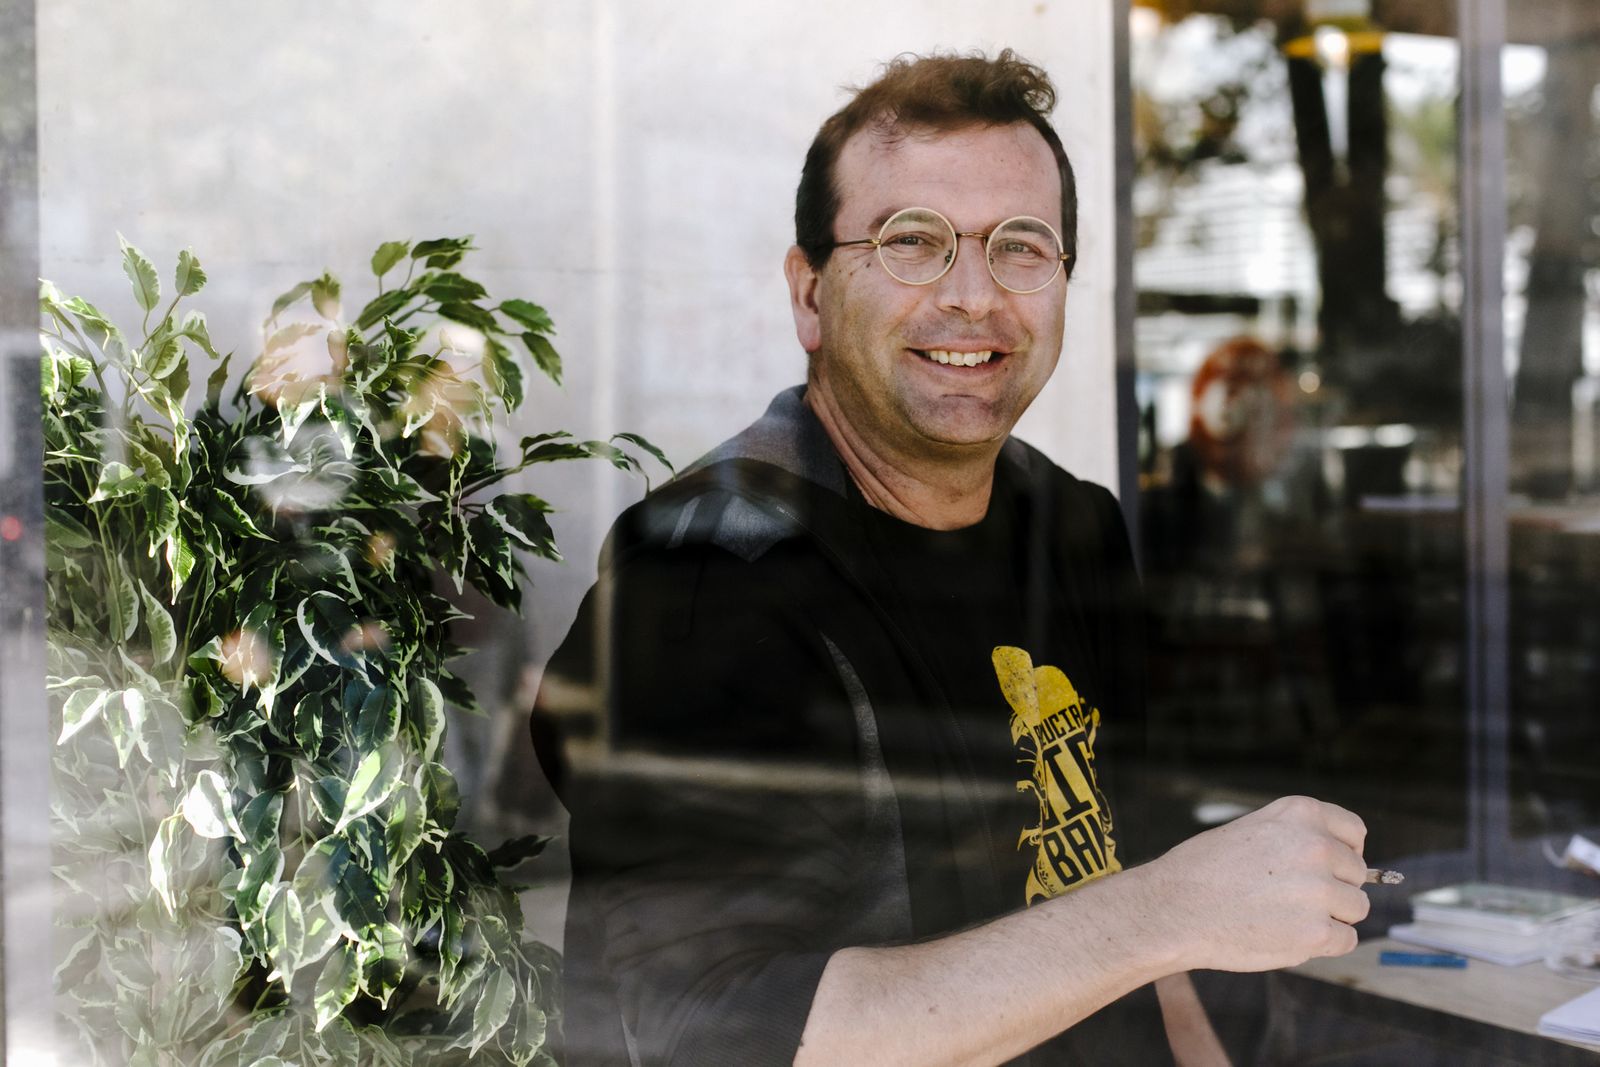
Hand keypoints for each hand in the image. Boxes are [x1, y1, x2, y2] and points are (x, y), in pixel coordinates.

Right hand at [1146, 795, 1370, 972]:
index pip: (1354, 832)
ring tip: (1286, 916)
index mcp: (1301, 814)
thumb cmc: (1205, 870)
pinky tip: (1287, 935)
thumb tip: (1341, 863)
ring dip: (1330, 917)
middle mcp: (1316, 846)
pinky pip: (1345, 941)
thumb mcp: (1253, 829)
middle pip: (1357, 874)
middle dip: (1332, 887)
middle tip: (1289, 896)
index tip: (1325, 866)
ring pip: (1355, 909)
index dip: (1343, 852)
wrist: (1174, 908)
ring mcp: (1319, 890)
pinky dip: (1323, 944)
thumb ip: (1297, 838)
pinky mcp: (1316, 932)